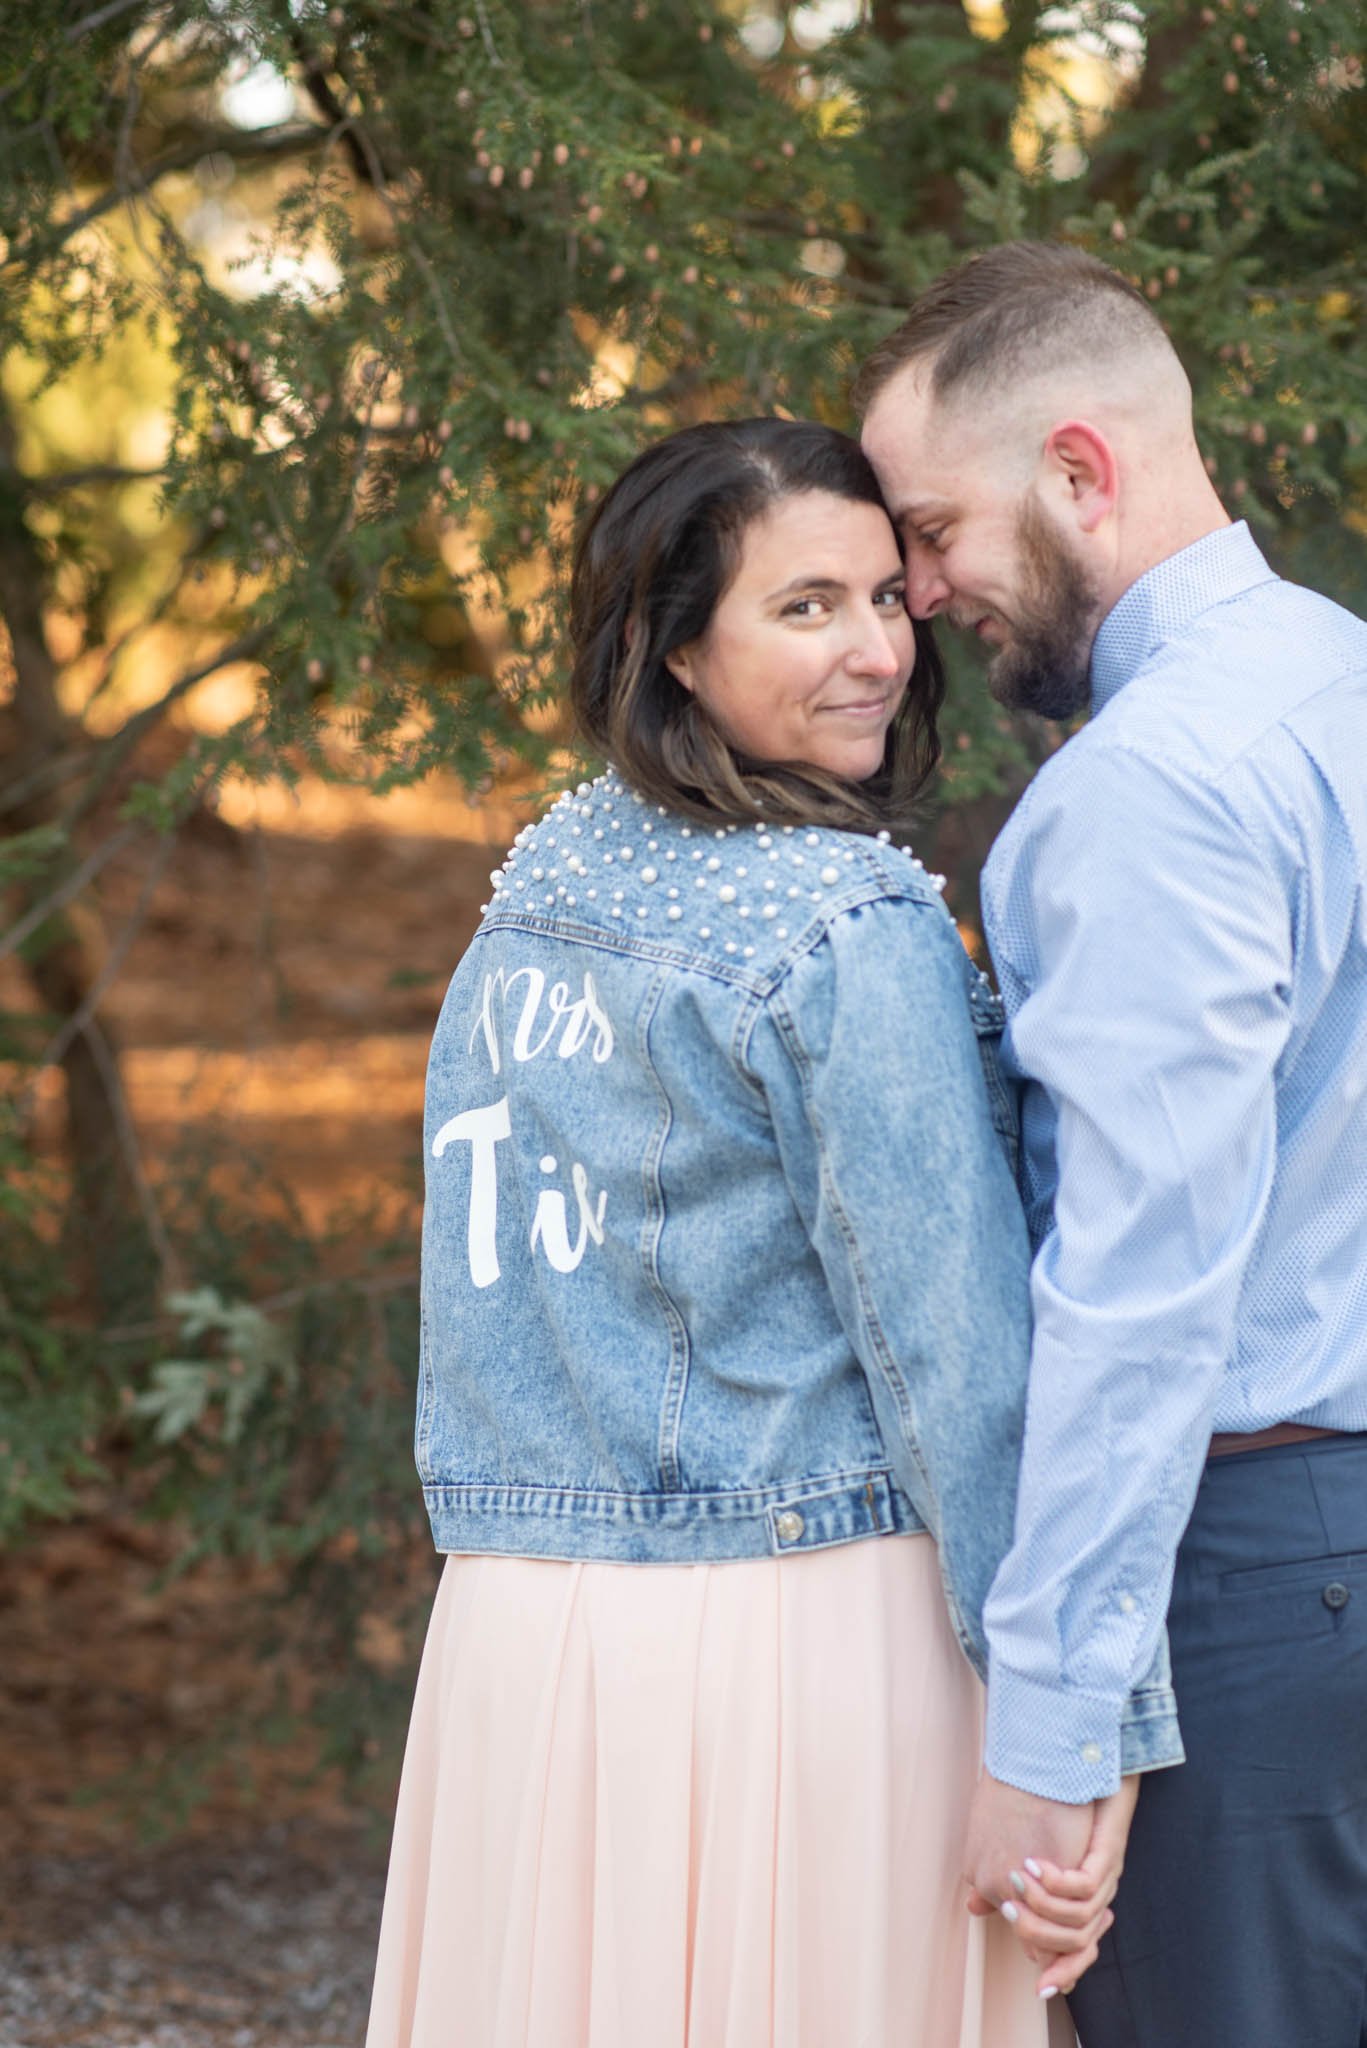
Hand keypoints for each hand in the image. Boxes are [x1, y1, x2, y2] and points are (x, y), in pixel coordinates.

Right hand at [965, 1774, 1139, 1999]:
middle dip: (1044, 1943)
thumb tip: (974, 1908)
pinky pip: (1084, 1888)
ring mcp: (1104, 1877)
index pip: (1071, 1952)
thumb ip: (1004, 1883)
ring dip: (1044, 1908)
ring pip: (1079, 1920)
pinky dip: (1058, 1884)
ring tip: (1016, 1881)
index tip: (1038, 1988)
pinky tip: (1034, 1865)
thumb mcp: (1021, 1852)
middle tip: (1011, 1916)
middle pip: (1077, 1944)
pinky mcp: (1106, 1854)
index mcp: (1078, 1901)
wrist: (1078, 1766)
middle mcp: (1097, 1896)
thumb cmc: (1050, 1807)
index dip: (1058, 1973)